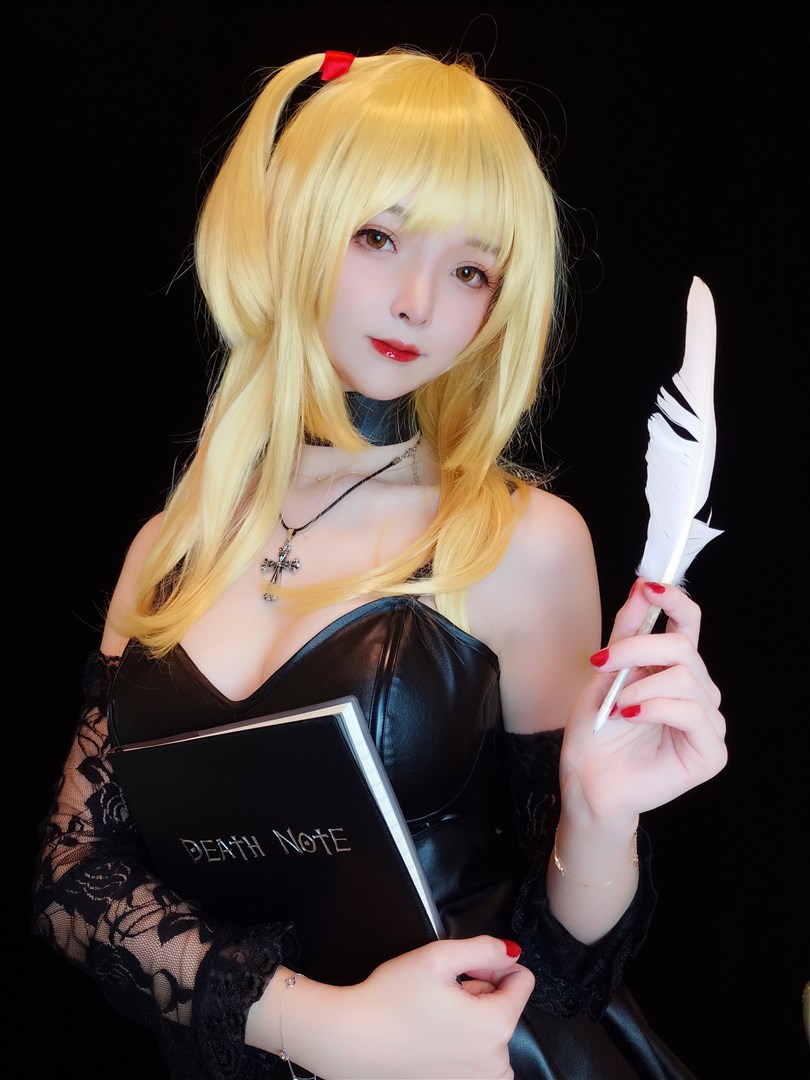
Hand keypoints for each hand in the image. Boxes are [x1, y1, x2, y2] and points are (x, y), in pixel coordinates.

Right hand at [281, 936, 533, 1078]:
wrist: (351, 1042)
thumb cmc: (390, 999)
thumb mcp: (438, 957)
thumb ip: (483, 948)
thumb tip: (512, 953)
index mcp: (496, 1025)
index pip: (522, 981)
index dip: (491, 965)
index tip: (463, 970)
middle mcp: (496, 1063)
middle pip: (506, 1008)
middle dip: (481, 994)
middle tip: (443, 992)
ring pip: (492, 1035)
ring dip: (473, 1021)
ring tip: (437, 1016)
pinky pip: (478, 1062)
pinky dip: (463, 1047)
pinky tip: (434, 1038)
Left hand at [561, 579, 726, 821]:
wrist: (586, 779)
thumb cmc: (596, 730)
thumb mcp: (605, 671)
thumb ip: (626, 632)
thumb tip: (642, 586)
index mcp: (674, 670)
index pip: (689, 624)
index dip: (674, 600)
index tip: (649, 586)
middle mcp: (698, 692)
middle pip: (683, 647)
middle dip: (637, 649)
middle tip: (602, 663)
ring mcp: (708, 722)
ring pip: (685, 677)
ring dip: (640, 686)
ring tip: (617, 706)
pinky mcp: (711, 752)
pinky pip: (691, 712)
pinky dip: (654, 708)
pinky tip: (630, 716)